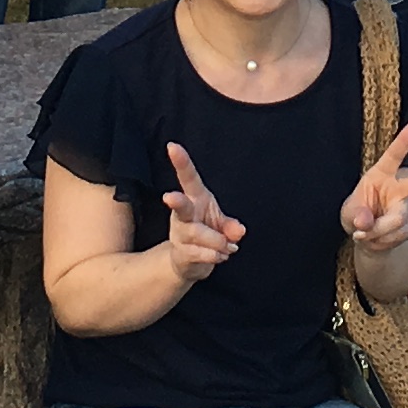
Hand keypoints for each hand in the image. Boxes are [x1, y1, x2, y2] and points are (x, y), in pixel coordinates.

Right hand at [158, 141, 245, 284]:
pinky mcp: (181, 253)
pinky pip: (200, 253)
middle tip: (169, 197)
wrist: (189, 261)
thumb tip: (239, 231)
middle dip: (176, 201)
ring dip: (216, 241)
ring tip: (228, 246)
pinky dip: (215, 255)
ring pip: (197, 233)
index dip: (181, 162)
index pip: (188, 177)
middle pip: (181, 206)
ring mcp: (180, 234)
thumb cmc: (206, 232)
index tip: (172, 146)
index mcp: (195, 198)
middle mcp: (184, 215)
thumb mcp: (222, 225)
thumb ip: (231, 226)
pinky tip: (221, 255)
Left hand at [339, 117, 407, 251]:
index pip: (394, 155)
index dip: (405, 139)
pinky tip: (377, 239)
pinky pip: (398, 235)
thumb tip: (365, 224)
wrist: (367, 238)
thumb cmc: (358, 215)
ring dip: (378, 232)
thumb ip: (357, 214)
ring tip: (366, 233)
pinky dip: (383, 241)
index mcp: (381, 174)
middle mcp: (399, 188)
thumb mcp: (349, 212)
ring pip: (398, 220)